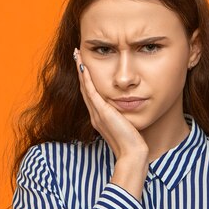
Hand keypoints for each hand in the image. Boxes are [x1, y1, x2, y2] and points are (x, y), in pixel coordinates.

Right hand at [74, 47, 148, 161]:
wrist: (132, 154)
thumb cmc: (132, 143)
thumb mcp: (126, 126)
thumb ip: (123, 117)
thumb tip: (129, 108)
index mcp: (100, 118)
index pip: (91, 94)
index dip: (86, 79)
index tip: (84, 64)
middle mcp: (95, 115)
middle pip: (85, 88)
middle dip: (80, 70)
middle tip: (76, 55)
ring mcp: (97, 114)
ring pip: (85, 88)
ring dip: (80, 70)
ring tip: (77, 55)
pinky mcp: (102, 113)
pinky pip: (91, 92)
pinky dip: (87, 79)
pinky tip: (83, 66)